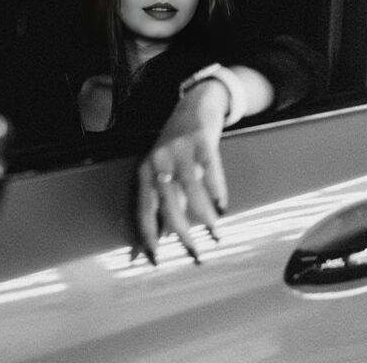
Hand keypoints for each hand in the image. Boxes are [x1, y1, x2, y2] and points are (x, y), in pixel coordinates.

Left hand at [135, 79, 228, 264]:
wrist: (193, 106)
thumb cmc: (175, 147)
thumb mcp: (162, 170)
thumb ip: (162, 199)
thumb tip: (160, 236)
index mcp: (145, 171)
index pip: (143, 209)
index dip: (148, 235)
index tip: (157, 260)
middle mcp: (159, 161)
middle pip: (167, 203)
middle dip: (181, 233)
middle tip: (196, 254)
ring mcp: (180, 150)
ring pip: (190, 189)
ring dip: (203, 216)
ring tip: (215, 235)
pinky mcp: (201, 141)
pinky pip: (210, 169)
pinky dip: (217, 190)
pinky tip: (222, 206)